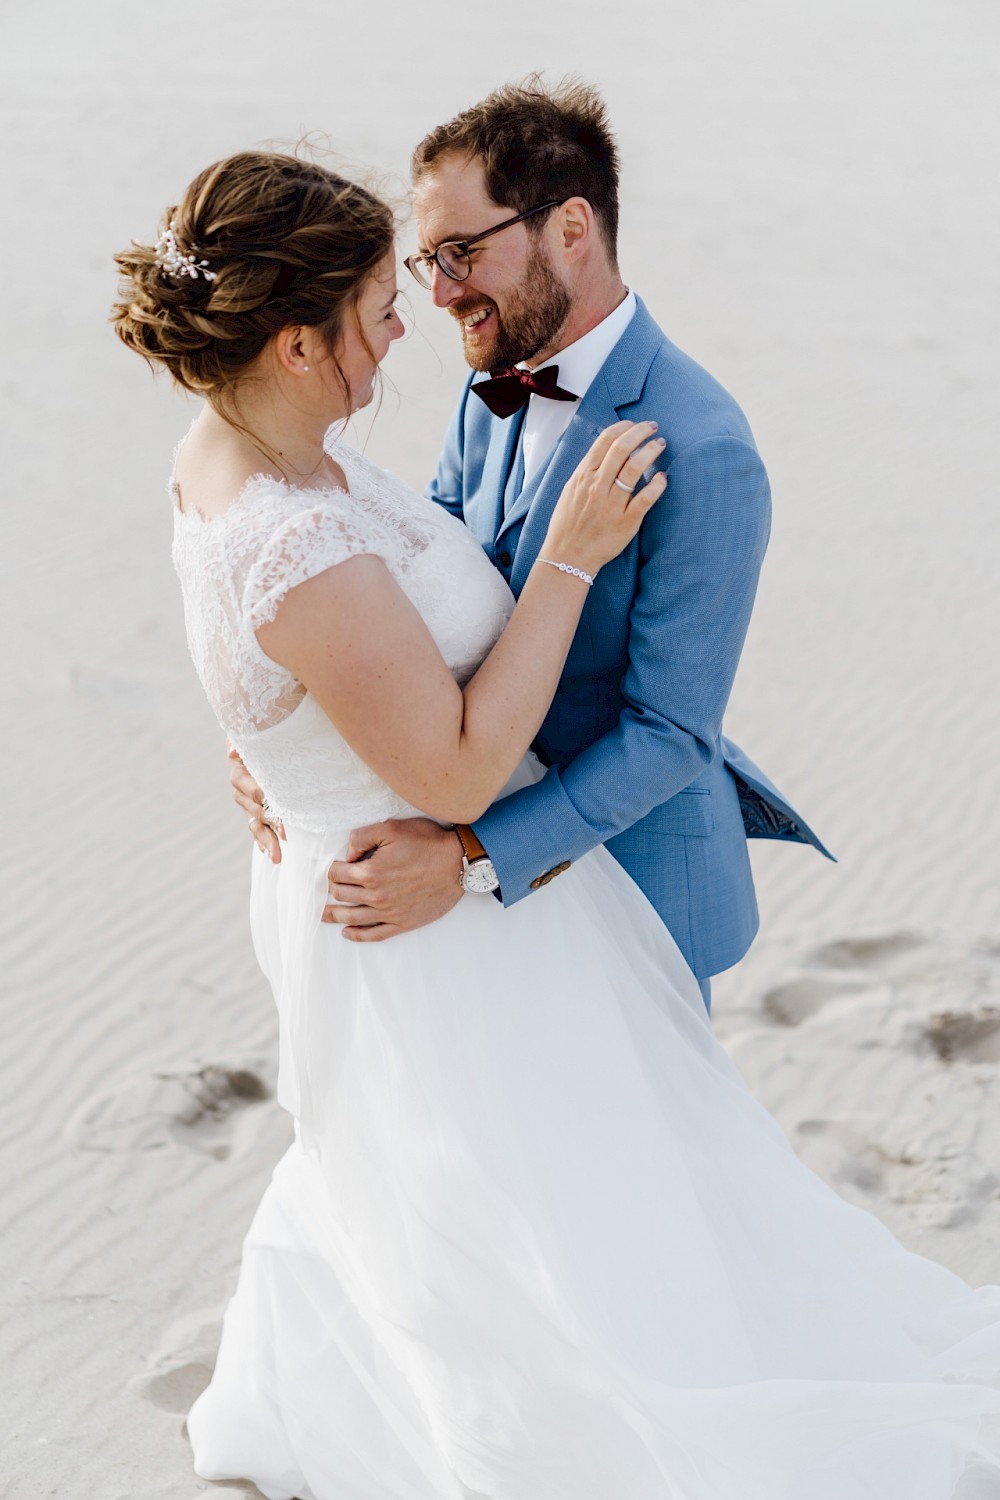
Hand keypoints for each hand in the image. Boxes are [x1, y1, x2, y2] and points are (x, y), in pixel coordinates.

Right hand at [227, 743, 283, 863]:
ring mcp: (248, 805)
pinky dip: (264, 843)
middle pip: (256, 810)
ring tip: (277, 857)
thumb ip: (240, 740)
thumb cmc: (264, 738)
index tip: (280, 810)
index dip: (264, 799)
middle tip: (287, 834)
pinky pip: (258, 830)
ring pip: (256, 825)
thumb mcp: (254, 737)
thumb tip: (230, 750)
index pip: (251, 789)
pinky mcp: (256, 814)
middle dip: (272, 823)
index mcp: (240, 773)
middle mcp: (241, 791)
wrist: (269, 746)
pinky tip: (272, 855)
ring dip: (267, 841)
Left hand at [324, 817, 464, 941]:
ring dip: (335, 916)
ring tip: (324, 915)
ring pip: (353, 918)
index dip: (332, 869)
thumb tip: (348, 853)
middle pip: (341, 896)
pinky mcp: (403, 923)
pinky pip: (375, 934)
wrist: (457, 863)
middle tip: (329, 888)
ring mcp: (389, 912)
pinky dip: (358, 936)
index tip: (334, 867)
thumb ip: (362, 837)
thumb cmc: (427, 842)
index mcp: (370, 872)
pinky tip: (348, 933)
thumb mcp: (391, 828)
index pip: (337, 874)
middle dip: (331, 890)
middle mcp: (376, 895)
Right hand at [543, 420, 666, 575]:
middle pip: (622, 448)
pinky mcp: (626, 522)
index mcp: (583, 476)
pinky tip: (662, 477)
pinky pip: (646, 498)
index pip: (605, 440)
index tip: (636, 425)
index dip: (624, 427)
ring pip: (635, 468)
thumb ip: (588, 470)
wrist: (567, 557)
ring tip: (660, 444)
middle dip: (641, 431)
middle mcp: (597, 486)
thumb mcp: (571, 490)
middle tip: (653, 427)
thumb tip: (606, 449)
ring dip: (651, 451)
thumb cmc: (569, 524)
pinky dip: (657, 484)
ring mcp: (612, 504)